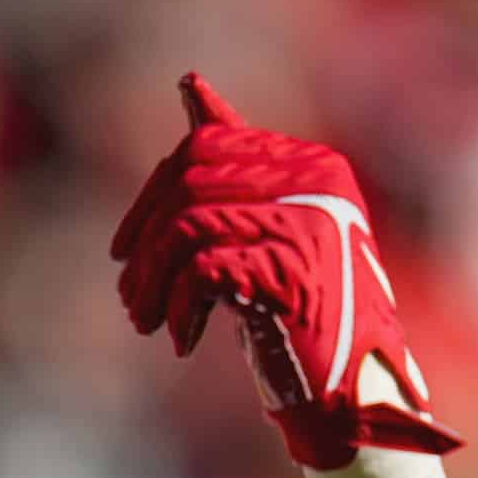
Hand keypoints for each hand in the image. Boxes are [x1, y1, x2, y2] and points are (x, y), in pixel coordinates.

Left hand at [110, 73, 460, 469]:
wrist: (353, 392)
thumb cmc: (303, 317)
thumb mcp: (264, 236)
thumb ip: (233, 169)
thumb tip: (190, 84)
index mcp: (311, 165)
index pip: (204, 147)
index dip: (150, 198)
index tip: (125, 252)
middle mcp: (315, 182)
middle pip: (189, 183)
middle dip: (144, 245)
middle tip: (130, 300)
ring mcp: (307, 223)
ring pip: (188, 226)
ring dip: (152, 284)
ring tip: (146, 323)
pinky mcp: (292, 270)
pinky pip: (202, 271)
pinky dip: (179, 309)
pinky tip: (184, 340)